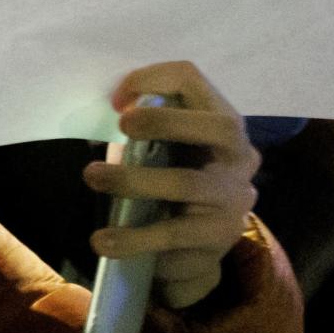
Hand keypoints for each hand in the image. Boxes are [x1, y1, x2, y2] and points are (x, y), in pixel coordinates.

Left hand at [83, 62, 258, 309]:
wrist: (190, 253)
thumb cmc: (168, 185)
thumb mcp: (159, 150)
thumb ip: (145, 129)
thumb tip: (115, 108)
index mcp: (221, 123)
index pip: (194, 81)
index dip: (153, 80)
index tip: (116, 102)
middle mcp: (240, 157)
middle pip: (219, 126)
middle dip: (165, 121)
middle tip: (121, 126)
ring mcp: (235, 199)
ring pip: (188, 183)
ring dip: (133, 179)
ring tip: (93, 177)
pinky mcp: (221, 238)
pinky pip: (174, 234)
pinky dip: (133, 237)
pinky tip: (103, 241)